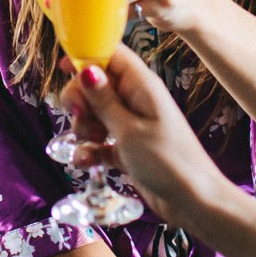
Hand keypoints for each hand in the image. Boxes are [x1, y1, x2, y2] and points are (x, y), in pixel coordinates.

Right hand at [61, 46, 232, 228]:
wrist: (192, 201)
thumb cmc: (167, 161)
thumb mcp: (129, 130)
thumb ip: (104, 100)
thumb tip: (86, 68)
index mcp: (141, 86)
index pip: (112, 55)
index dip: (86, 57)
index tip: (63, 68)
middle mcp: (136, 101)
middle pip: (96, 85)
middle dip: (80, 99)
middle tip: (79, 115)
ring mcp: (131, 126)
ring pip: (94, 115)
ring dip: (84, 127)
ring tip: (94, 142)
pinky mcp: (127, 149)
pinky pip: (100, 142)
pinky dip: (90, 150)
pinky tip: (85, 162)